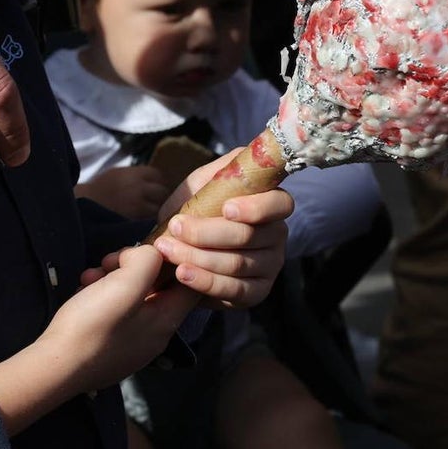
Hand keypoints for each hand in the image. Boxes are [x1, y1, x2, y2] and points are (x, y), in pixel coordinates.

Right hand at [44, 245, 198, 392]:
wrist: (54, 368)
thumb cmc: (93, 325)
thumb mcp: (125, 284)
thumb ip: (147, 261)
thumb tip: (148, 254)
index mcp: (166, 320)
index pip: (193, 283)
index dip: (177, 259)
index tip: (152, 246)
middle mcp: (155, 334)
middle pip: (158, 286)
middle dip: (134, 266)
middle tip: (110, 262)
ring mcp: (132, 343)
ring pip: (131, 296)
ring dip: (112, 278)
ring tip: (90, 277)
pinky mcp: (110, 347)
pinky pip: (114, 312)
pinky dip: (100, 295)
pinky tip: (83, 291)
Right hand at [75, 166, 169, 218]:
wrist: (83, 205)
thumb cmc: (99, 189)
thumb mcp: (117, 173)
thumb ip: (135, 174)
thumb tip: (152, 178)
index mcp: (135, 174)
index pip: (157, 175)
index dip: (157, 181)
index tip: (156, 186)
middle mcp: (139, 188)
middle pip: (162, 192)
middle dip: (160, 196)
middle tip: (156, 201)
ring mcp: (138, 205)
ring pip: (158, 208)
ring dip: (156, 210)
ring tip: (150, 212)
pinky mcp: (135, 221)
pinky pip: (149, 221)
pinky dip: (149, 221)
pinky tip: (144, 221)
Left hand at [92, 152, 292, 308]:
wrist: (183, 246)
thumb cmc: (197, 209)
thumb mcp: (205, 184)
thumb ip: (222, 170)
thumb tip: (242, 155)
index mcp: (270, 205)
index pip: (279, 205)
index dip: (256, 208)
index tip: (226, 208)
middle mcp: (277, 236)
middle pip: (248, 237)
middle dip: (206, 233)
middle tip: (175, 227)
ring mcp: (270, 267)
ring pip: (237, 265)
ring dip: (198, 257)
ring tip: (168, 249)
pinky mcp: (256, 293)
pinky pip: (234, 291)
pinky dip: (204, 282)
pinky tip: (182, 273)